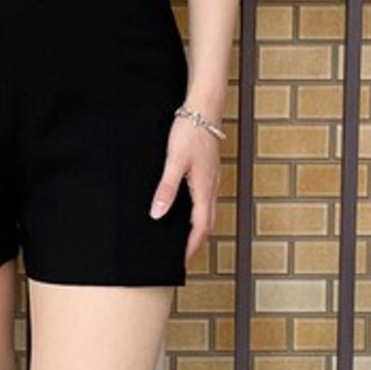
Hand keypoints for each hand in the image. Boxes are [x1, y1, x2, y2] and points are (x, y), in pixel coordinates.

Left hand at [149, 113, 220, 264]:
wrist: (204, 108)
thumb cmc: (190, 131)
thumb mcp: (174, 161)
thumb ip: (166, 189)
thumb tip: (158, 214)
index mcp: (204, 188)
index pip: (202, 226)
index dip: (193, 246)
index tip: (183, 261)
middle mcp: (212, 186)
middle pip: (208, 223)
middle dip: (197, 242)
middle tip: (184, 256)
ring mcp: (212, 178)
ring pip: (209, 211)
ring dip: (199, 228)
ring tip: (185, 238)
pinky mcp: (209, 171)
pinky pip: (206, 199)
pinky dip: (199, 212)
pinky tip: (187, 209)